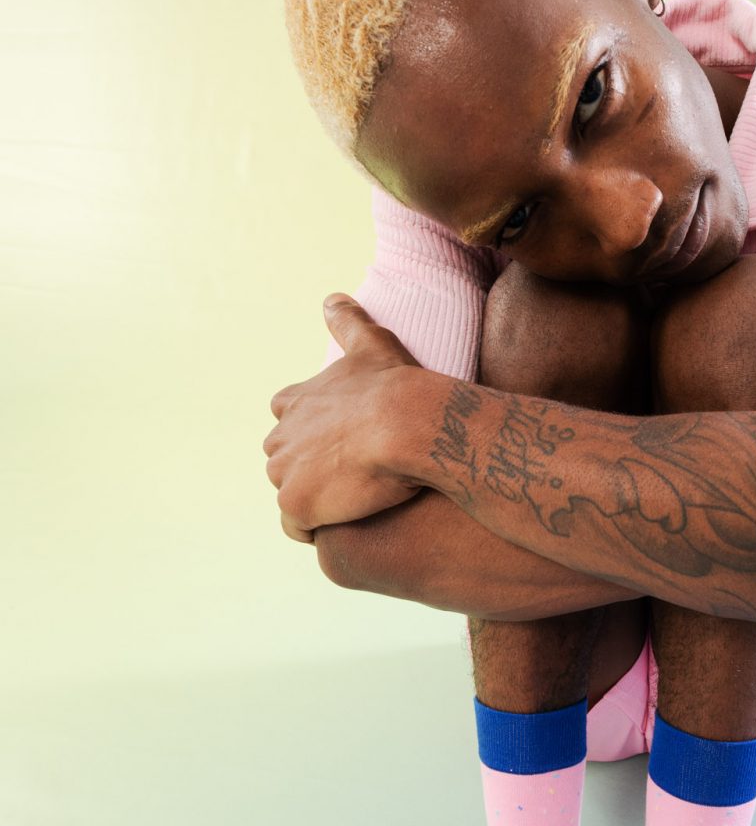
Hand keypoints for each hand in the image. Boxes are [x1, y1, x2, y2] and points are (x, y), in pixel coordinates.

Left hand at [263, 295, 427, 542]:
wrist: (404, 424)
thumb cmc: (393, 385)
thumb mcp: (370, 344)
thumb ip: (347, 323)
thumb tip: (332, 298)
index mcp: (293, 403)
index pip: (285, 417)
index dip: (310, 432)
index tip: (340, 440)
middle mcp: (279, 437)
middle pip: (284, 461)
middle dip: (309, 469)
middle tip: (352, 475)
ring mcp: (285, 474)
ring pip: (291, 494)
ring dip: (316, 499)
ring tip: (355, 500)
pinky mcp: (296, 505)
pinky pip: (297, 528)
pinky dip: (315, 527)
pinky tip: (346, 521)